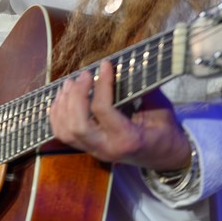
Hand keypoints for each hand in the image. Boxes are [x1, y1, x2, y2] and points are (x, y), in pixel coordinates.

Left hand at [48, 61, 191, 171]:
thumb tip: (131, 63)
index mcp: (128, 139)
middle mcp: (107, 148)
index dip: (101, 84)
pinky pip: (62, 134)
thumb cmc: (164, 130)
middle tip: (84, 75)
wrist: (164, 157)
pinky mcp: (86, 148)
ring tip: (71, 82)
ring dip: (63, 103)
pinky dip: (57, 113)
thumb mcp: (161, 109)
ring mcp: (94, 151)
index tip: (105, 64)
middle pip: (77, 125)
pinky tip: (62, 96)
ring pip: (65, 131)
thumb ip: (145, 89)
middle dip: (75, 96)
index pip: (103, 110)